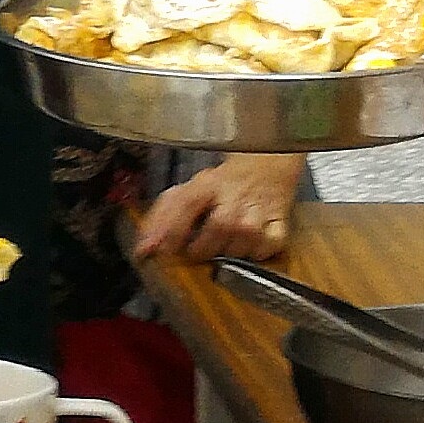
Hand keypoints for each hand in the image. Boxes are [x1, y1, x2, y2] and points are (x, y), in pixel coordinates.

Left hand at [132, 153, 304, 264]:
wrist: (267, 168)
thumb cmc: (223, 184)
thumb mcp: (190, 190)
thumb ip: (163, 217)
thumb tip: (143, 249)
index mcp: (206, 186)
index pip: (185, 206)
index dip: (169, 232)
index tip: (156, 252)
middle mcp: (233, 199)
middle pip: (214, 235)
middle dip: (200, 250)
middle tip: (198, 249)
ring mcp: (259, 213)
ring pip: (237, 249)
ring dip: (226, 253)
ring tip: (225, 242)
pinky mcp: (280, 226)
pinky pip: (263, 253)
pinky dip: (254, 254)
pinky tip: (248, 243)